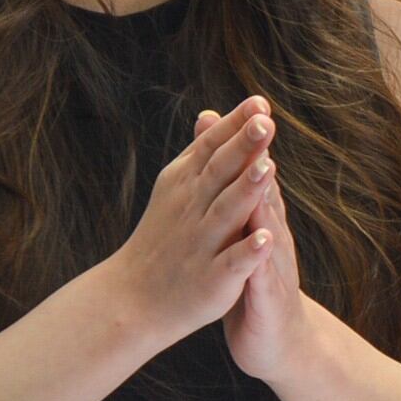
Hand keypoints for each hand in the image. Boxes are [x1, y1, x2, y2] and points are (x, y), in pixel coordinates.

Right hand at [97, 96, 276, 351]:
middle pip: (220, 173)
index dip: (235, 126)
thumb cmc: (163, 239)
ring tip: (269, 167)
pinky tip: (267, 239)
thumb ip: (201, 153)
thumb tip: (211, 112)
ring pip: (227, 213)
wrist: (132, 299)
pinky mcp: (212, 279)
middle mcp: (191, 210)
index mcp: (185, 186)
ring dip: (247, 190)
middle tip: (266, 121)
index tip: (260, 101)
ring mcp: (201, 244)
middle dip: (243, 147)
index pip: (212, 149)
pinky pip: (232, 262)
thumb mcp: (177, 190)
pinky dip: (248, 251)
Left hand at [206, 109, 321, 382]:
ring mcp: (275, 268)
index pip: (259, 176)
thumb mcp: (247, 236)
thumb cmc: (256, 285)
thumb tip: (242, 158)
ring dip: (269, 201)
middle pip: (269, 192)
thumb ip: (243, 198)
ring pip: (272, 230)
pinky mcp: (269, 300)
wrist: (279, 342)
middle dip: (264, 158)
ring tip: (265, 170)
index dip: (253, 143)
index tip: (247, 105)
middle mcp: (275, 239)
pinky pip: (266, 278)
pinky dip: (264, 260)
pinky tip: (261, 244)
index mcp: (264, 223)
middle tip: (261, 121)